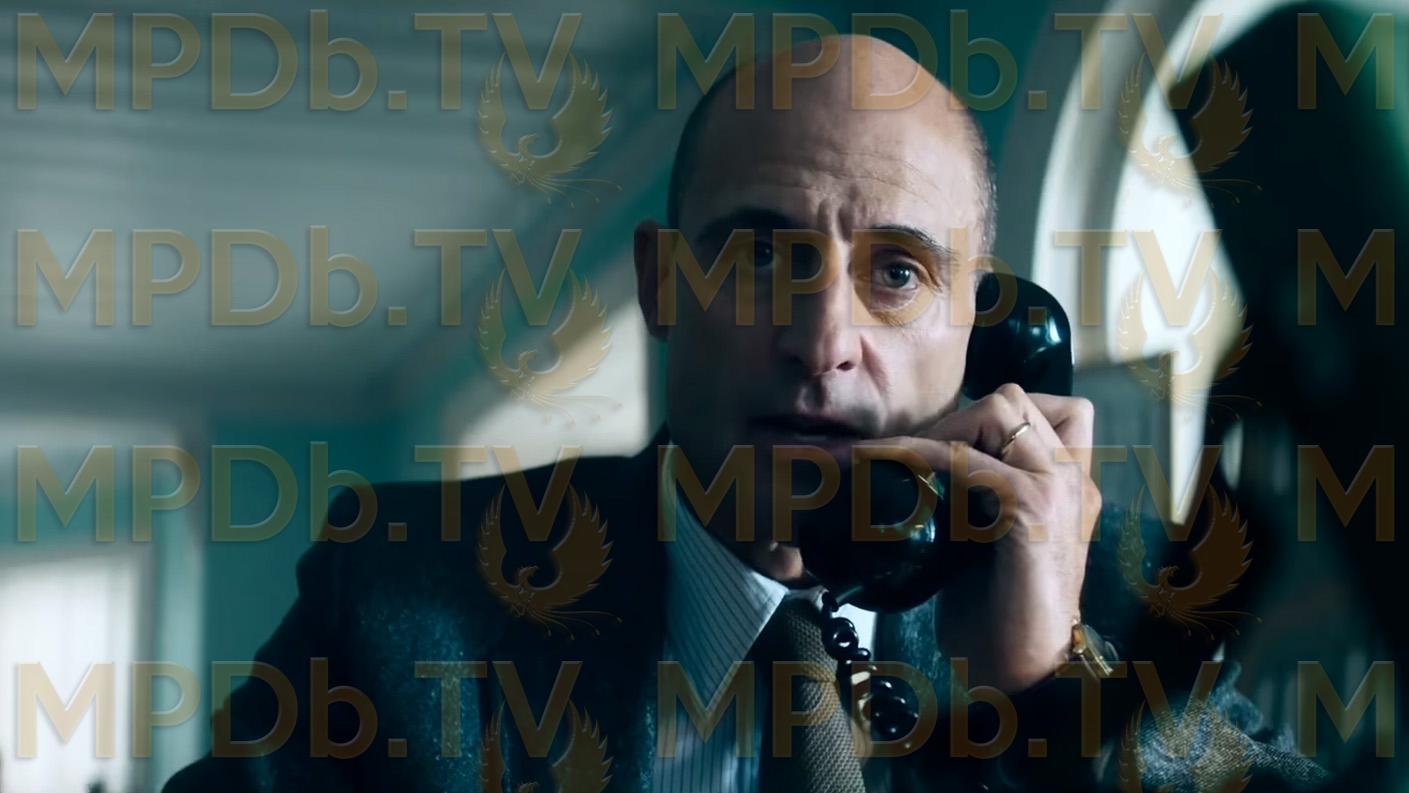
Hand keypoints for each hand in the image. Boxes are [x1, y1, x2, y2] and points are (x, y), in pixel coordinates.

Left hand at [864, 384, 1100, 691]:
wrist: (1022, 673)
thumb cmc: (998, 617)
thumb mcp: (988, 540)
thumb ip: (978, 499)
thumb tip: (919, 470)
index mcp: (1072, 485)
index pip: (1054, 409)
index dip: (991, 416)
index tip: (944, 444)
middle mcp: (1074, 480)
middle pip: (1018, 399)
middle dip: (957, 416)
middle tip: (913, 454)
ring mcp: (1059, 491)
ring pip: (1002, 409)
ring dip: (943, 427)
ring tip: (904, 458)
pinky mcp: (1033, 511)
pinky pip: (968, 458)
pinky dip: (918, 452)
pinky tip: (883, 463)